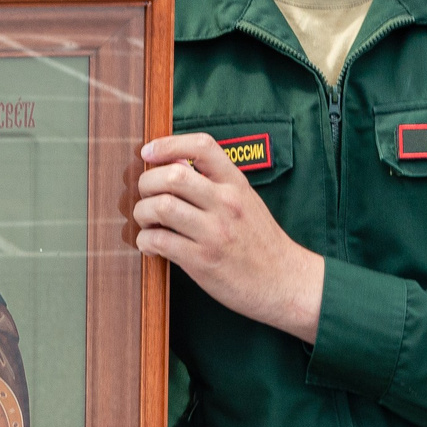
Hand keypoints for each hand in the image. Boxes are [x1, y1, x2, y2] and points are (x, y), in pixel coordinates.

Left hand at [128, 134, 324, 344]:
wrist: (284, 281)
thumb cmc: (260, 242)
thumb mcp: (244, 201)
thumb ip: (213, 182)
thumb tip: (173, 163)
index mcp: (236, 184)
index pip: (202, 146)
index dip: (168, 144)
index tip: (148, 153)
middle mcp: (226, 203)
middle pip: (172, 175)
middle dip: (146, 184)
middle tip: (145, 196)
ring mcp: (214, 232)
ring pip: (161, 207)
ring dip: (142, 213)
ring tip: (147, 221)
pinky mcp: (202, 260)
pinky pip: (159, 241)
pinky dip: (145, 241)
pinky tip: (150, 244)